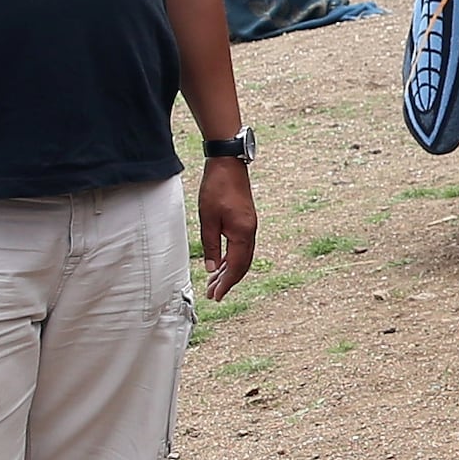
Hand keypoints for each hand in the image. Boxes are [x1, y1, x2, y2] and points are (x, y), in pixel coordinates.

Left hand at [198, 156, 256, 299]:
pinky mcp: (246, 221)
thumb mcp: (208, 219)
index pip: (236, 267)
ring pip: (242, 256)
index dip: (226, 283)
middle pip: (242, 265)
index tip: (216, 295)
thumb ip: (211, 245)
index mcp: (242, 233)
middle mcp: (250, 232)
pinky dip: (231, 258)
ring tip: (214, 282)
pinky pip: (241, 246)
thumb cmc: (217, 188)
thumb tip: (212, 268)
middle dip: (228, 281)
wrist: (228, 164)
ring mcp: (249, 226)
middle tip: (213, 294)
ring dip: (229, 271)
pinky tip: (221, 263)